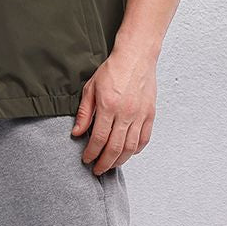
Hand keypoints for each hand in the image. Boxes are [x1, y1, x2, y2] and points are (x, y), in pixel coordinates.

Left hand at [70, 47, 155, 174]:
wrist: (136, 56)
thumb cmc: (113, 70)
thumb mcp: (91, 88)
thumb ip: (84, 112)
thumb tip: (76, 133)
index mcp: (108, 106)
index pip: (98, 139)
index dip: (91, 153)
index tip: (86, 159)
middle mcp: (125, 113)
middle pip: (115, 148)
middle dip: (104, 163)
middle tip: (97, 170)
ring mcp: (140, 114)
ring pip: (130, 147)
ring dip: (120, 160)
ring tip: (111, 165)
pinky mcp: (150, 114)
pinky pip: (144, 138)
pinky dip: (136, 150)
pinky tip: (128, 153)